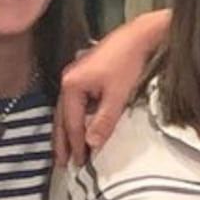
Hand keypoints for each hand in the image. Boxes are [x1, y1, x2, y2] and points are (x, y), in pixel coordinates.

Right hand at [56, 12, 167, 160]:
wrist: (138, 36)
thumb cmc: (128, 63)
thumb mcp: (118, 95)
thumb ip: (104, 121)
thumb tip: (92, 144)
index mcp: (71, 85)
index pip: (71, 123)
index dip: (75, 144)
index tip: (79, 163)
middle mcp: (67, 79)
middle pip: (61, 117)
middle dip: (62, 141)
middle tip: (61, 162)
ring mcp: (73, 75)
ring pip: (65, 110)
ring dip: (66, 131)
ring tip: (66, 149)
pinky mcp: (83, 73)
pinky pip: (73, 102)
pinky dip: (74, 118)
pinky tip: (78, 126)